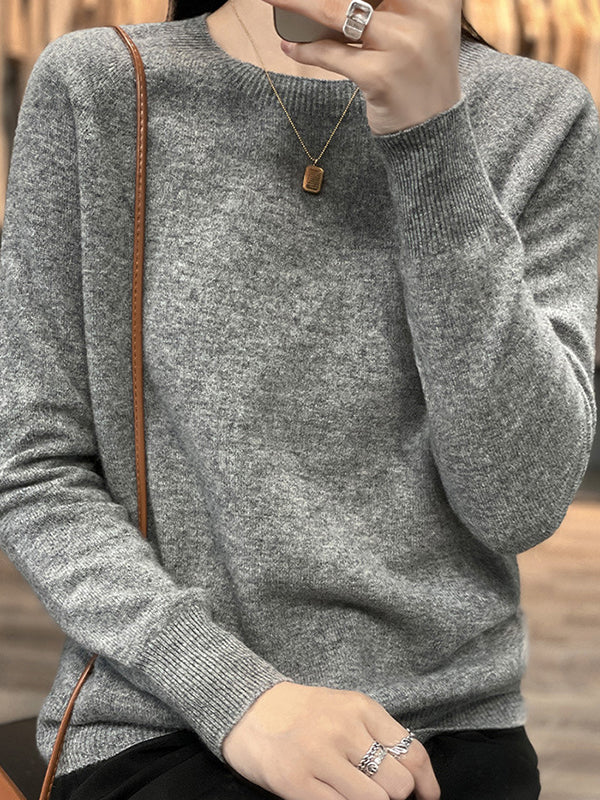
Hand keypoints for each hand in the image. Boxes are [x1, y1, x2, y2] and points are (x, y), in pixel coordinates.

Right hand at [222, 681, 440, 799]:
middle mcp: (343, 729)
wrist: (248, 708)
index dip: (426, 784)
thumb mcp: (345, 709)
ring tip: (349, 792)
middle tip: (377, 792)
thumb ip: (378, 737)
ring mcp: (318, 756)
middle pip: (398, 785)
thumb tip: (417, 781)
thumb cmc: (304, 714)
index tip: (427, 797)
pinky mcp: (296, 782)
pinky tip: (331, 796)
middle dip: (394, 796)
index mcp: (360, 708)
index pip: (412, 753)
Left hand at [260, 0, 462, 135]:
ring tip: (273, 0)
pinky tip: (291, 47)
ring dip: (298, 5)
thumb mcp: (421, 26)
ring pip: (336, 12)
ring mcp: (402, 45)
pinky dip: (306, 50)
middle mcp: (424, 14)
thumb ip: (392, 4)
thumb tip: (328, 2)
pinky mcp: (379, 76)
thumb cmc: (419, 72)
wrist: (433, 128)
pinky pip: (331, 54)